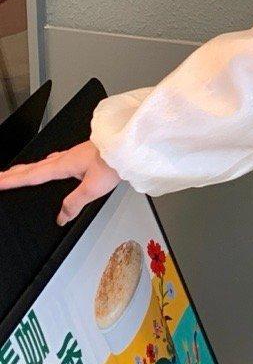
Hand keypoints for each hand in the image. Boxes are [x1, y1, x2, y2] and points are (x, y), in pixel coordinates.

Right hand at [0, 140, 120, 224]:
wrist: (130, 146)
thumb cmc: (114, 161)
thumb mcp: (93, 187)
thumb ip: (75, 203)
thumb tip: (61, 217)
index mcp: (63, 165)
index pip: (31, 176)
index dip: (12, 180)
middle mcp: (65, 158)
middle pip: (33, 167)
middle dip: (13, 173)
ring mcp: (73, 155)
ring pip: (43, 163)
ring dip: (27, 168)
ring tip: (15, 172)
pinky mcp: (81, 155)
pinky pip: (55, 160)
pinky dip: (44, 164)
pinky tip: (49, 164)